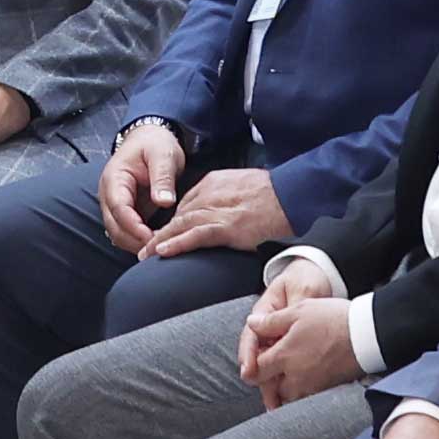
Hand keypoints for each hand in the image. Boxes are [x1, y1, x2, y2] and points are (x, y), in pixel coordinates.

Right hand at [98, 121, 190, 255]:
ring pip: (118, 233)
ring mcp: (114, 204)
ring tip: (160, 246)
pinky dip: (138, 240)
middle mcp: (109, 194)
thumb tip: (164, 201)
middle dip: (134, 241)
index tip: (152, 238)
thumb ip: (162, 177)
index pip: (118, 208)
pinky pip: (126, 232)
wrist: (149, 139)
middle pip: (114, 227)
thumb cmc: (155, 144)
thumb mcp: (163, 155)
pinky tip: (156, 242)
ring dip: (135, 243)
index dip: (134, 227)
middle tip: (160, 248)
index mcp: (114, 179)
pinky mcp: (123, 211)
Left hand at [142, 164, 289, 261]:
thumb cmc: (275, 193)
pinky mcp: (227, 226)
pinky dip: (178, 243)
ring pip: (181, 225)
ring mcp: (218, 210)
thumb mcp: (244, 186)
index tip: (164, 234)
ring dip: (161, 241)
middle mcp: (210, 194)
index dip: (173, 221)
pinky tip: (163, 251)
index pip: (186, 204)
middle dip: (161, 232)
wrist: (292, 193)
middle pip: (178, 214)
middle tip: (146, 248)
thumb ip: (228, 196)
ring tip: (147, 255)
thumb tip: (226, 212)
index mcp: (214, 183)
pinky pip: (196, 235)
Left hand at [239, 256, 357, 408]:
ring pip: (290, 397)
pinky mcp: (327, 390)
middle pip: (271, 389)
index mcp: (283, 357)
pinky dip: (302, 393)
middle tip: (268, 374)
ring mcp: (312, 386)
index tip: (257, 357)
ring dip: (284, 390)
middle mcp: (295, 377)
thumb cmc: (333, 319)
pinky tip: (306, 381)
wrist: (368, 334)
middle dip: (267, 383)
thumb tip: (251, 323)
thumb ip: (271, 321)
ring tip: (286, 378)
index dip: (253, 364)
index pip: (257, 370)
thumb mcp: (298, 311)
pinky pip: (307, 398)